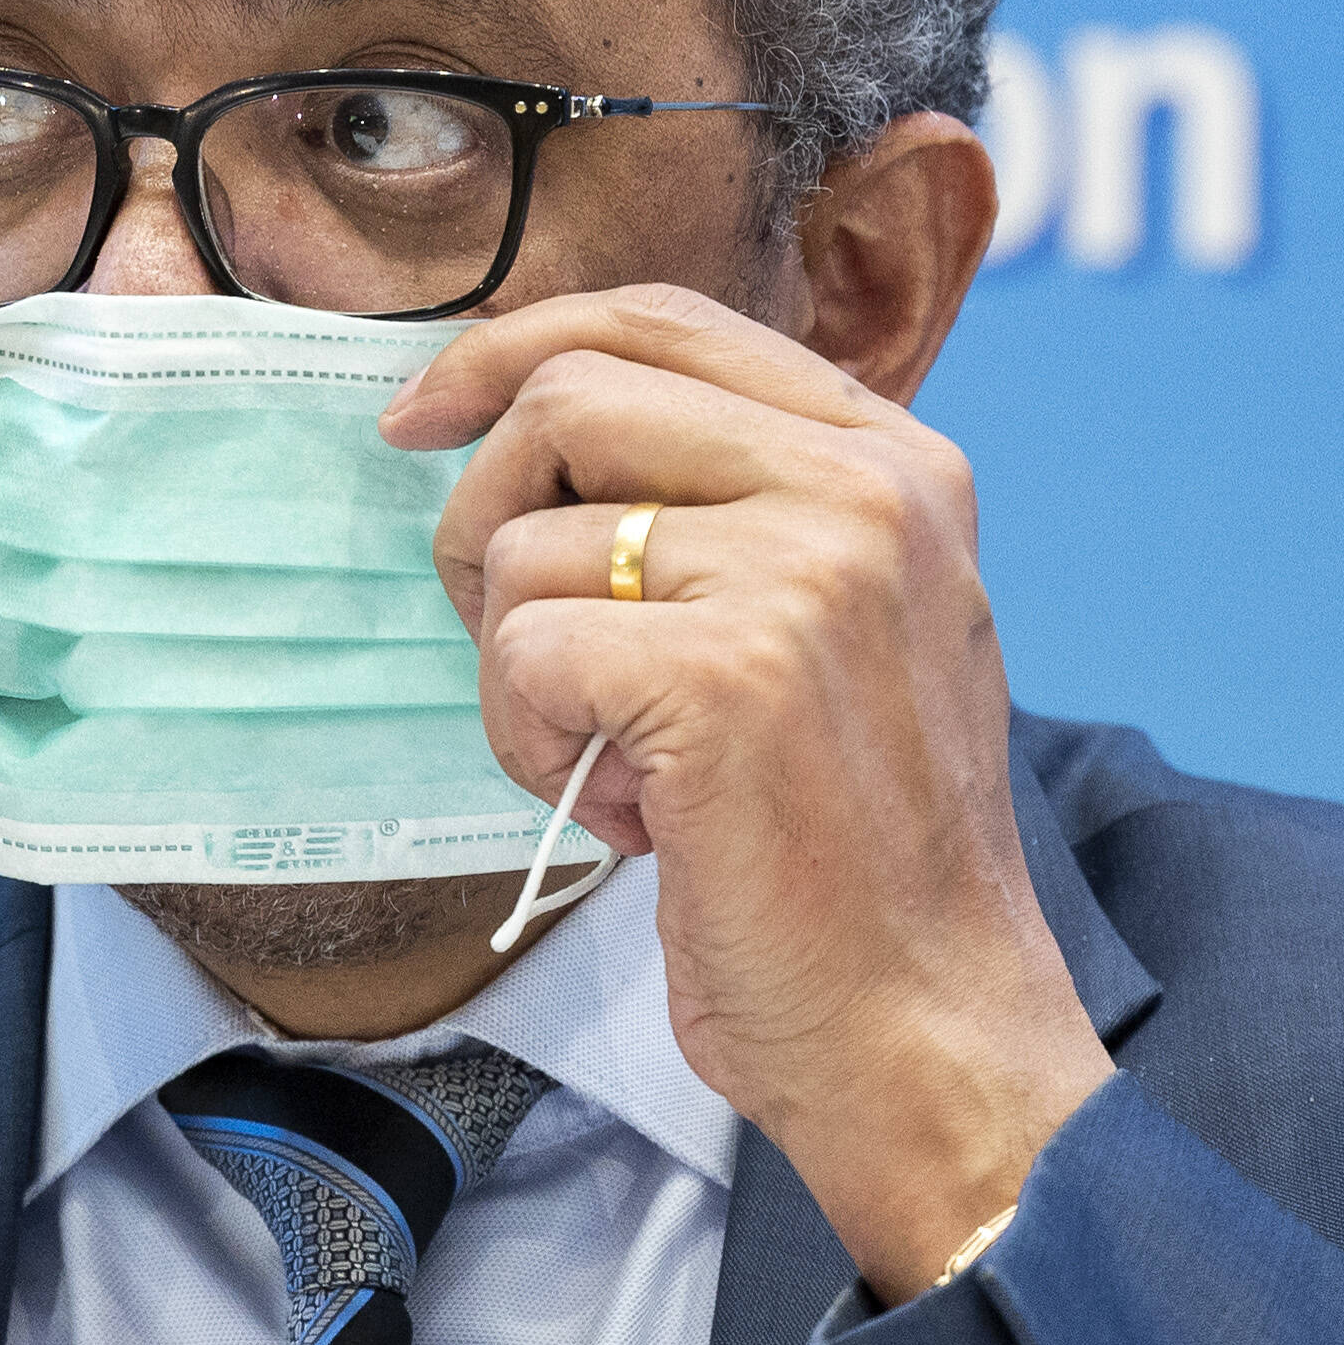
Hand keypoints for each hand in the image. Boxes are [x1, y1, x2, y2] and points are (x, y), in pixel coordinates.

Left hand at [385, 284, 1113, 1298]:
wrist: (923, 1026)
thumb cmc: (844, 845)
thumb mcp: (832, 622)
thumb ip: (729, 500)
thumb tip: (521, 407)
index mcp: (896, 458)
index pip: (663, 318)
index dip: (512, 347)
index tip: (421, 414)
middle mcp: (866, 490)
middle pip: (567, 396)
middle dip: (482, 515)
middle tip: (512, 640)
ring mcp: (804, 572)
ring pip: (525, 540)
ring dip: (522, 673)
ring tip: (621, 765)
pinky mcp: (723, 673)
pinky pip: (519, 653)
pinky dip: (530, 745)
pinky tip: (628, 816)